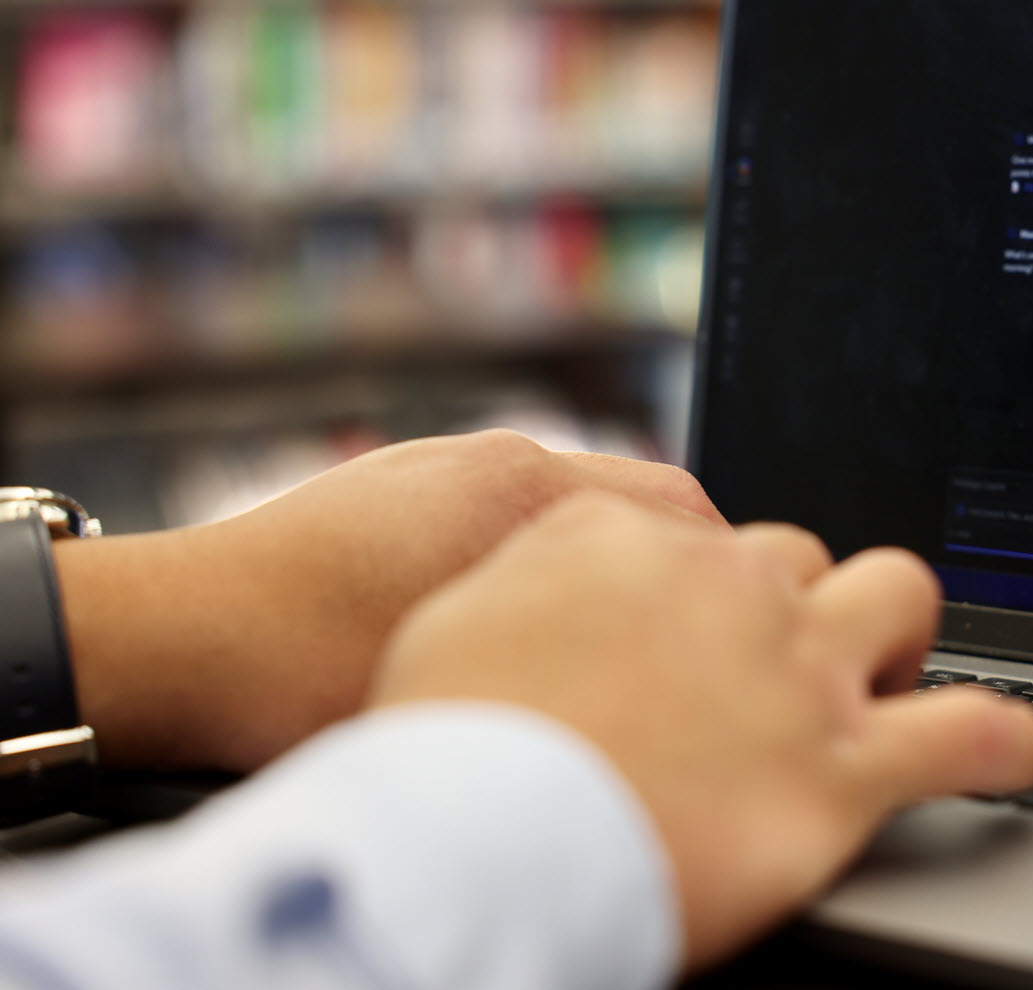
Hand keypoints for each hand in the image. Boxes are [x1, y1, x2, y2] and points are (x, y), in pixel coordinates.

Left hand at [54, 430, 722, 772]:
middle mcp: (504, 459)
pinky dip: (544, 550)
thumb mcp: (474, 684)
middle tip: (699, 631)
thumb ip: (588, 658)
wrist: (173, 635)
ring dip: (610, 555)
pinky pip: (514, 506)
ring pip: (579, 501)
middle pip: (646, 495)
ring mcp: (452, 462)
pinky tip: (518, 617)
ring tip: (609, 631)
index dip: (733, 572)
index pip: (690, 510)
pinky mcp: (407, 478)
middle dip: (684, 561)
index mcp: (531, 495)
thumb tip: (660, 672)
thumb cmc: (308, 676)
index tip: (749, 622)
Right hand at [371, 490, 1032, 970]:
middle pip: (807, 557)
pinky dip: (1002, 740)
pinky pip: (968, 734)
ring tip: (893, 678)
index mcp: (632, 537)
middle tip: (789, 663)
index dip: (713, 591)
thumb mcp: (458, 615)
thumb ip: (537, 575)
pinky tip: (1010, 749)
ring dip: (904, 632)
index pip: (709, 535)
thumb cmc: (444, 743)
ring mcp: (799, 672)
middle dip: (809, 600)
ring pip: (903, 598)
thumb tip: (567, 576)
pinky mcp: (844, 771)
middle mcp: (731, 584)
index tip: (704, 630)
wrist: (472, 840)